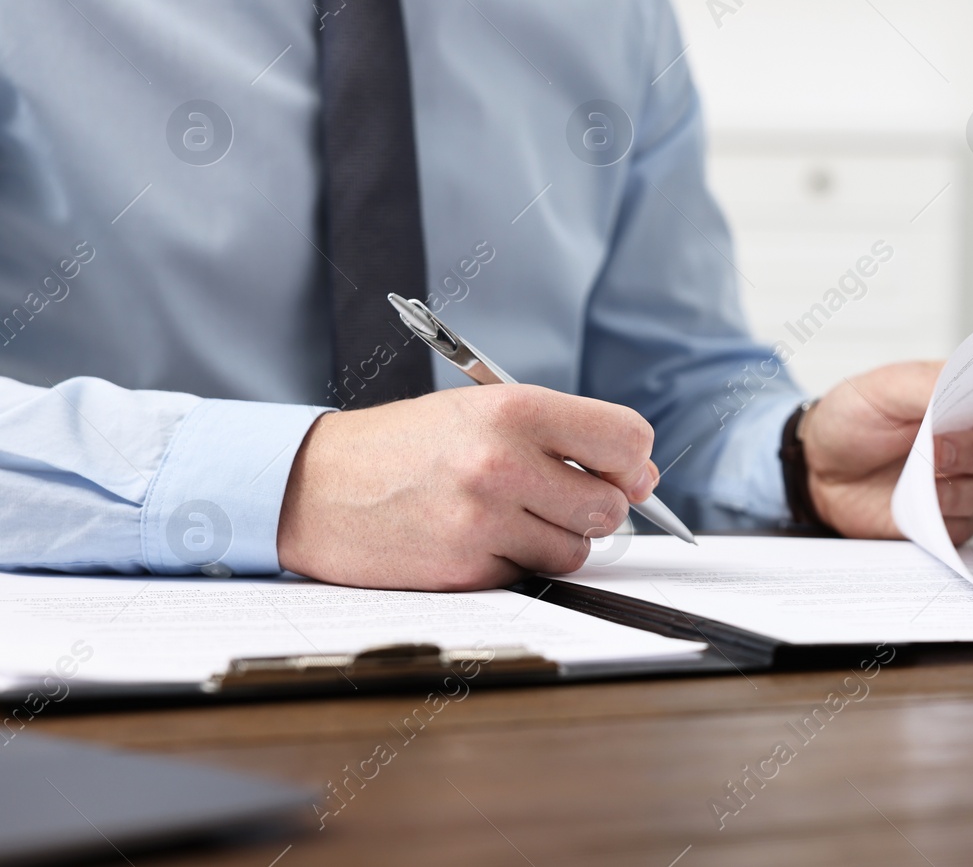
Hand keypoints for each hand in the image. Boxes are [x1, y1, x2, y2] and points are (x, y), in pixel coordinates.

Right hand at [277, 385, 658, 590]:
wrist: (317, 486)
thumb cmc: (408, 446)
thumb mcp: (484, 411)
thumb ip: (564, 436)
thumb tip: (642, 477)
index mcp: (515, 409)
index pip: (626, 439)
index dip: (633, 461)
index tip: (622, 471)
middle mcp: (503, 462)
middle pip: (610, 505)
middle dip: (595, 507)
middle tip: (556, 496)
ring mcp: (484, 520)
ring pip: (578, 549)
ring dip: (556, 539)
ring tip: (509, 515)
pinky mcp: (467, 569)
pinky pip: (532, 575)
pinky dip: (516, 563)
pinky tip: (477, 539)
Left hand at [801, 361, 972, 543]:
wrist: (819, 466)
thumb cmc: (857, 417)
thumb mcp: (886, 387)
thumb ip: (933, 385)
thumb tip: (970, 389)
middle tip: (935, 444)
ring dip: (951, 482)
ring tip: (915, 471)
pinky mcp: (954, 523)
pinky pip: (963, 524)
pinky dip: (937, 512)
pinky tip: (913, 500)